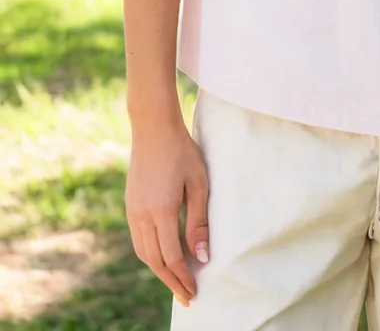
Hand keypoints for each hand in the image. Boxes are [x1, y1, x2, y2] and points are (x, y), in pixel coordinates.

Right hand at [125, 115, 209, 307]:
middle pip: (155, 261)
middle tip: (187, 297)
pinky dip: (150, 255)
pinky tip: (162, 257)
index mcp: (161, 211)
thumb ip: (199, 223)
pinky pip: (138, 240)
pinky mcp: (130, 205)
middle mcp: (142, 215)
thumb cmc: (183, 152)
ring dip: (159, 270)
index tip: (194, 292)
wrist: (153, 128)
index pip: (172, 257)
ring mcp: (132, 210)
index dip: (183, 278)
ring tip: (176, 281)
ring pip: (143, 253)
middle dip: (171, 281)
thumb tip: (202, 257)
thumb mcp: (199, 184)